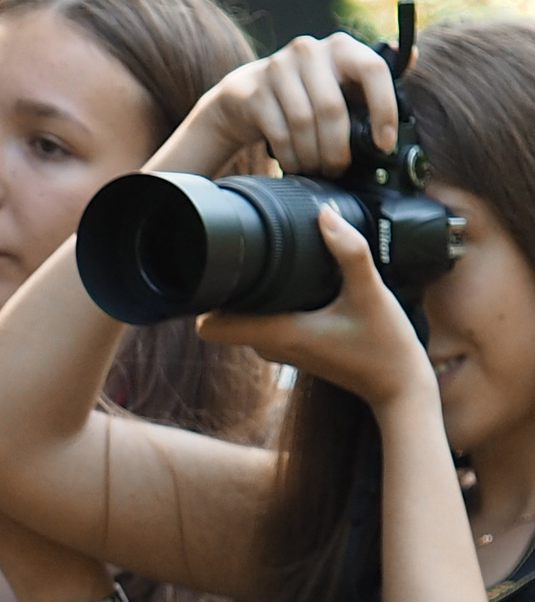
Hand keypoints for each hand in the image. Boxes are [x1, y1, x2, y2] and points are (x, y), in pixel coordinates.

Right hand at [155, 32, 398, 183]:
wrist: (247, 97)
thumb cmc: (306, 94)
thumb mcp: (342, 83)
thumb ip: (374, 76)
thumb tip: (412, 54)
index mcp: (342, 46)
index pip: (373, 69)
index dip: (383, 109)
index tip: (384, 143)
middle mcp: (309, 49)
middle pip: (332, 107)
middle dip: (338, 148)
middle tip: (341, 169)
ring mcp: (277, 67)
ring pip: (304, 122)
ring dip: (314, 155)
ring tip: (319, 170)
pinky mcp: (253, 89)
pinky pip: (278, 132)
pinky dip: (291, 156)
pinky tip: (296, 164)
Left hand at [203, 203, 438, 415]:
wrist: (399, 387)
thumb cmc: (386, 347)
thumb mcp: (372, 293)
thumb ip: (349, 252)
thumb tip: (324, 214)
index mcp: (277, 335)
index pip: (209, 327)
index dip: (203, 298)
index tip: (214, 269)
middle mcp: (271, 346)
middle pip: (223, 315)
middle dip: (227, 287)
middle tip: (245, 253)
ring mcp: (281, 349)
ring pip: (245, 317)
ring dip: (250, 293)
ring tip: (268, 261)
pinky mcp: (294, 347)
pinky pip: (265, 320)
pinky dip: (270, 302)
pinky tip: (291, 279)